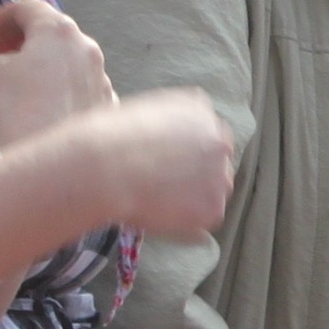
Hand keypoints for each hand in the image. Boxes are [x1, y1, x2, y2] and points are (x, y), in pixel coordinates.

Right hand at [0, 0, 115, 149]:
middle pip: (54, 34)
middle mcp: (89, 49)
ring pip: (70, 64)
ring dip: (46, 67)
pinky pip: (80, 90)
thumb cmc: (19, 113)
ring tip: (22, 85)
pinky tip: (46, 109)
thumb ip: (3, 56)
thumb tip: (17, 63)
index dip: (0, 19)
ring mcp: (104, 79)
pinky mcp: (108, 109)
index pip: (28, 8)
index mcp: (60, 31)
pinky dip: (62, 91)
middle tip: (0, 55)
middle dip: (25, 41)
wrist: (56, 166)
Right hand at [81, 86, 236, 239]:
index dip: (191, 152)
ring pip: (215, 190)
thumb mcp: (142, 111)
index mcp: (198, 108)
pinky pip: (205, 217)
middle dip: (200, 173)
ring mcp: (220, 173)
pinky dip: (187, 220)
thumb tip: (164, 144)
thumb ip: (166, 125)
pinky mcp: (213, 207)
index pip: (207, 132)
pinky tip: (161, 214)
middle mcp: (217, 138)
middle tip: (170, 186)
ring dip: (196, 197)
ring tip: (161, 201)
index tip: (175, 163)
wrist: (108, 167)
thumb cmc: (108, 138)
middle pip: (218, 161)